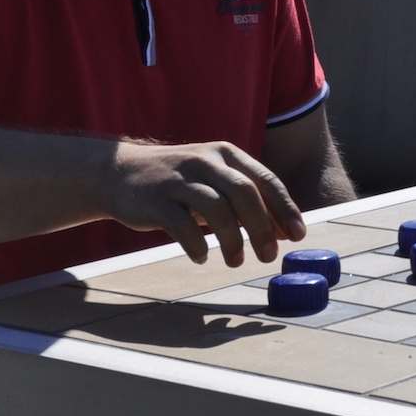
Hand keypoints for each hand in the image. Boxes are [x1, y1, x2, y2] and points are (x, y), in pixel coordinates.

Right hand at [105, 140, 304, 267]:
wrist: (118, 171)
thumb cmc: (179, 182)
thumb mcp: (216, 182)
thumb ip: (248, 203)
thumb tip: (284, 233)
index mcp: (226, 154)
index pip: (265, 179)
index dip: (284, 208)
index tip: (298, 235)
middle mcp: (204, 161)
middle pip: (244, 192)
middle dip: (262, 226)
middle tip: (268, 256)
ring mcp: (177, 179)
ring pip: (215, 207)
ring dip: (232, 239)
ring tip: (236, 261)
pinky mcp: (153, 199)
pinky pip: (181, 225)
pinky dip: (196, 245)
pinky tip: (201, 257)